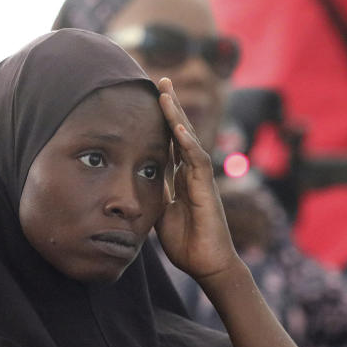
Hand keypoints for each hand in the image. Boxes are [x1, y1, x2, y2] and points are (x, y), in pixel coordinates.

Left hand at [154, 78, 238, 280]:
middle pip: (182, 133)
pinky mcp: (207, 191)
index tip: (152, 98)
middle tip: (160, 80)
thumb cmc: (188, 244)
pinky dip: (188, 144)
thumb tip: (138, 182)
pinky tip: (179, 128)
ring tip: (166, 92)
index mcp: (183, 178)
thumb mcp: (161, 214)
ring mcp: (202, 181)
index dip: (162, 120)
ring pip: (190, 141)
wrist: (208, 265)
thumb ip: (156, 195)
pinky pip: (198, 162)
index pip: (171, 142)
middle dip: (171, 107)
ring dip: (178, 116)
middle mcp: (194, 174)